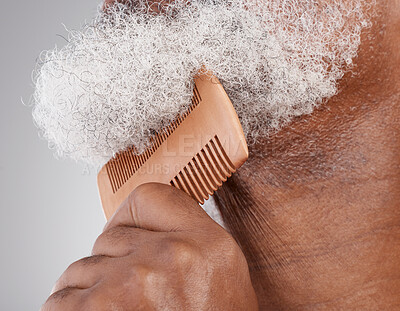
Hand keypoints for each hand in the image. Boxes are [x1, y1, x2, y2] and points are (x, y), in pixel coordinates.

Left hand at [41, 183, 257, 309]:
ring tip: (120, 310)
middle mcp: (172, 256)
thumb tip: (143, 224)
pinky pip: (60, 299)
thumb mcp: (221, 271)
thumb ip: (187, 234)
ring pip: (82, 267)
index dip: (132, 222)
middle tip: (135, 295)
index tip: (132, 242)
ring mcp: (133, 282)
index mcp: (208, 245)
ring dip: (91, 290)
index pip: (147, 198)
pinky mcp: (97, 309)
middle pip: (109, 237)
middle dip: (113, 264)